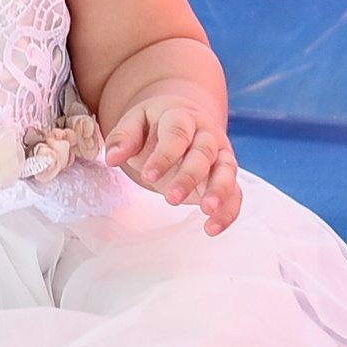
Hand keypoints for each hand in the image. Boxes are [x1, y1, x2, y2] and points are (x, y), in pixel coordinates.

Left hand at [103, 97, 242, 233]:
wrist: (183, 119)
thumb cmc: (154, 125)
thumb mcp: (135, 122)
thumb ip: (123, 138)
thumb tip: (111, 158)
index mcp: (181, 117)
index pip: (177, 135)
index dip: (164, 156)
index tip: (148, 176)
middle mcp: (206, 134)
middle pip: (204, 153)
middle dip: (190, 176)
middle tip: (171, 198)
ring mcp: (220, 154)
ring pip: (227, 170)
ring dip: (219, 190)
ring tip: (206, 211)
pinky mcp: (226, 175)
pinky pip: (235, 192)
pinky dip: (228, 210)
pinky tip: (212, 228)